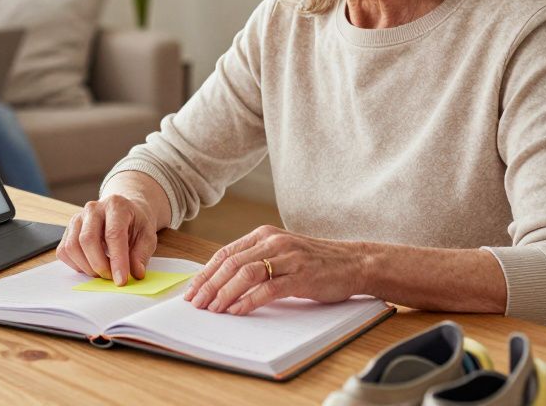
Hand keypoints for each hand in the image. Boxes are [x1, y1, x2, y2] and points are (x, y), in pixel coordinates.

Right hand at [56, 194, 158, 285]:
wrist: (124, 212)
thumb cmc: (135, 223)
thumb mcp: (147, 236)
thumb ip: (141, 254)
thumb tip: (136, 272)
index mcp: (116, 206)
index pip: (113, 234)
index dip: (117, 260)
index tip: (121, 280)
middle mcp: (93, 208)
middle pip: (87, 239)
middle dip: (99, 265)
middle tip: (111, 278)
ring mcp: (78, 218)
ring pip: (72, 246)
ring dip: (87, 267)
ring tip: (103, 272)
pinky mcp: (68, 230)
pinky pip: (64, 251)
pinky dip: (76, 265)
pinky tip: (91, 266)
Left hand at [184, 225, 363, 314]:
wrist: (354, 262)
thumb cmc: (315, 261)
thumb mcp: (281, 254)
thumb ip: (256, 261)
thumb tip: (223, 283)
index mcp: (264, 235)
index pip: (225, 253)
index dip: (205, 273)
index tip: (192, 290)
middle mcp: (273, 241)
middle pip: (231, 263)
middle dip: (209, 285)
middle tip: (196, 303)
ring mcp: (287, 257)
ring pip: (246, 273)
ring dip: (225, 293)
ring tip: (213, 309)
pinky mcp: (301, 275)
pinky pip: (269, 288)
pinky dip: (249, 301)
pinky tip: (238, 311)